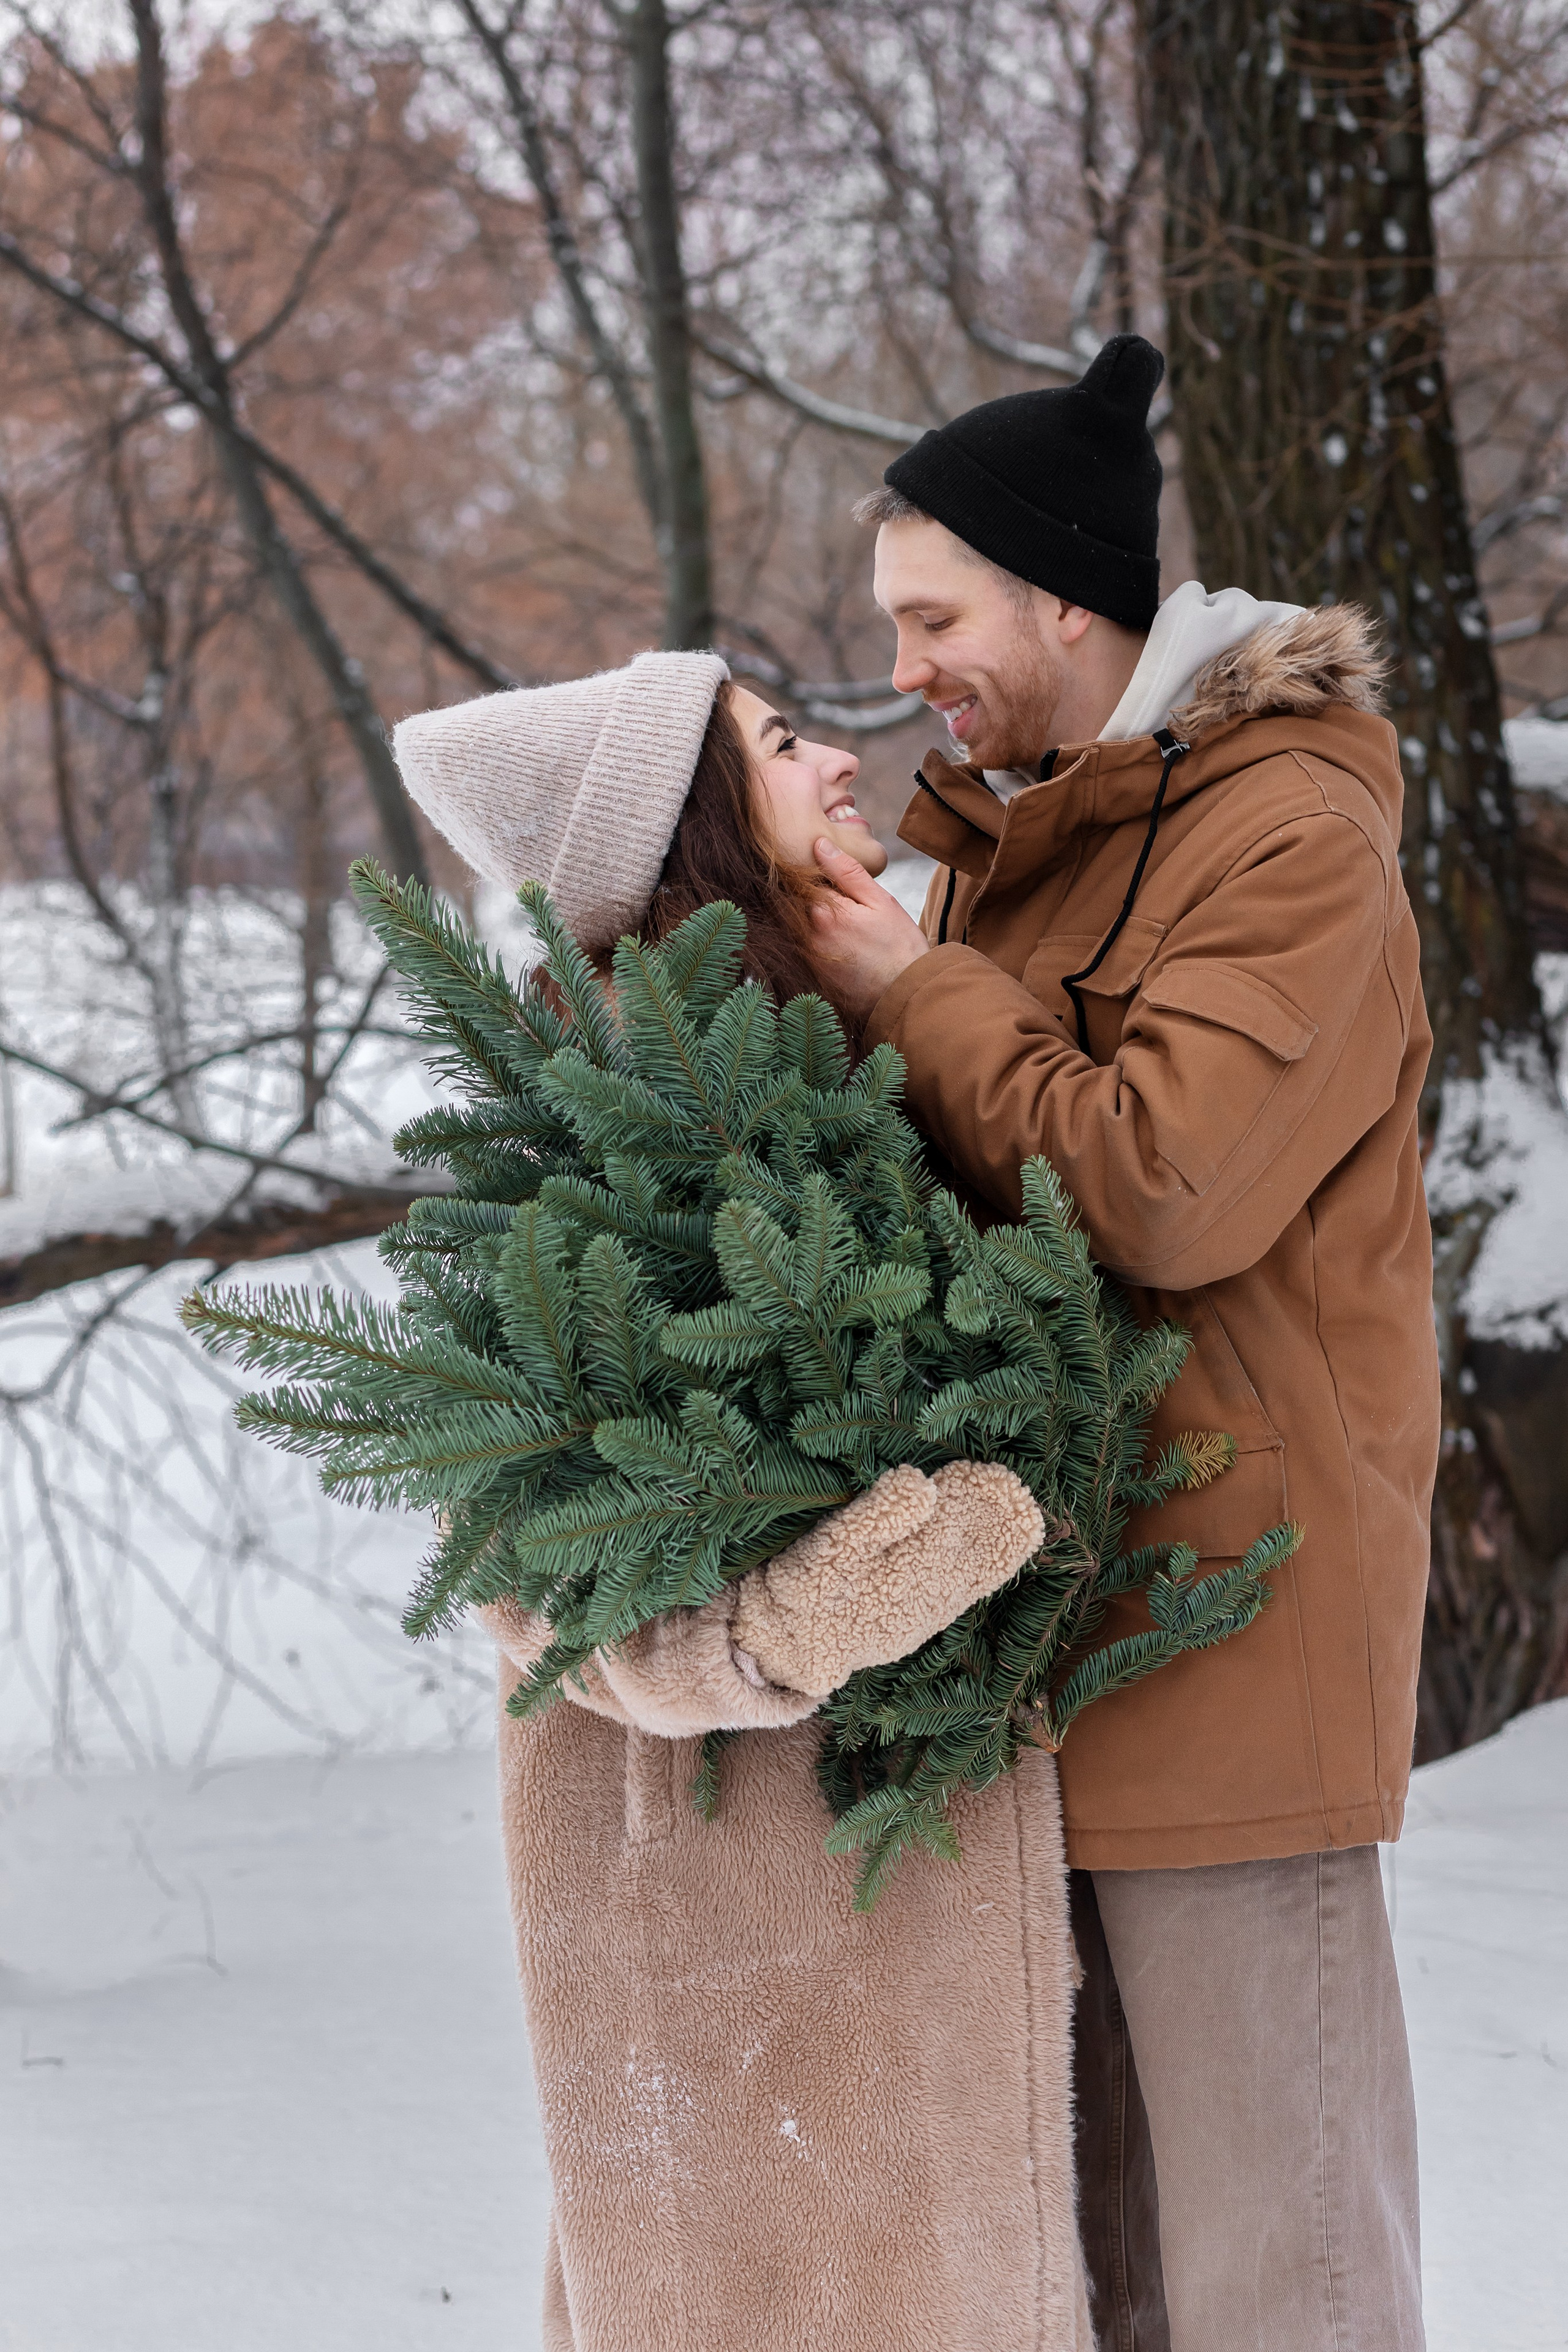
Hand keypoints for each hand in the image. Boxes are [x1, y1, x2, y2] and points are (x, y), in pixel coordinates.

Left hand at [809, 838, 929, 1022]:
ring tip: (844, 927)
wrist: (907, 995)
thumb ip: (848, 872)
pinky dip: (815, 942)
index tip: (823, 873)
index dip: (811, 873)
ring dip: (811, 920)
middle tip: (842, 903)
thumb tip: (819, 845)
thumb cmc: (899, 946)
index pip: (801, 881)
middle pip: (796, 904)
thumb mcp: (880, 901)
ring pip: (799, 927)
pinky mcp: (812, 976)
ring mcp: (808, 959)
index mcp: (824, 912)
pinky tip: (841, 946)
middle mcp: (808, 936)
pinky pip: (804, 949)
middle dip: (811, 897)